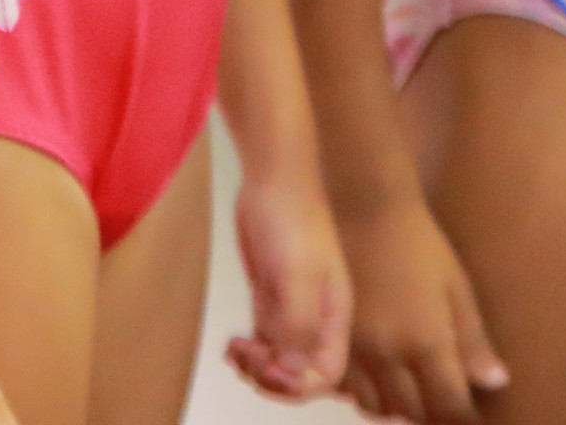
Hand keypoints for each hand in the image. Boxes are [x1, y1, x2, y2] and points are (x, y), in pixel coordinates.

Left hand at [226, 162, 354, 401]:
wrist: (274, 181)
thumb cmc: (294, 223)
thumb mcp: (299, 276)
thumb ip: (298, 326)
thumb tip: (290, 370)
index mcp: (334, 317)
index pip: (327, 372)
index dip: (300, 384)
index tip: (271, 368)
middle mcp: (316, 319)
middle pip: (300, 372)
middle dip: (272, 378)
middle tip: (248, 357)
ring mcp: (292, 309)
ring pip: (278, 359)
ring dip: (256, 367)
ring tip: (236, 350)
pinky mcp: (270, 298)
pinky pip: (263, 340)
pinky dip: (248, 352)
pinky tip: (232, 345)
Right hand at [334, 193, 505, 424]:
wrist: (363, 207)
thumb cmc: (417, 242)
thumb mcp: (455, 284)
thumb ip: (473, 339)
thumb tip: (496, 382)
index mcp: (425, 343)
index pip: (448, 407)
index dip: (463, 420)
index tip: (472, 419)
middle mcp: (387, 357)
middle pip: (411, 414)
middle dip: (430, 415)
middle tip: (443, 402)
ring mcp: (353, 353)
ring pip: (374, 406)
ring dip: (396, 406)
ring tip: (412, 388)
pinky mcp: (329, 342)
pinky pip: (345, 388)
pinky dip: (363, 390)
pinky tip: (377, 372)